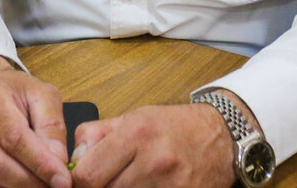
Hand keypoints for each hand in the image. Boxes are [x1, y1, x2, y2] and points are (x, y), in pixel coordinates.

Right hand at [0, 54, 71, 187]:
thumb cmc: (16, 90)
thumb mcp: (43, 95)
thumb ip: (52, 126)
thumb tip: (57, 162)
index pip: (14, 138)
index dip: (40, 163)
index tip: (62, 179)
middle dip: (29, 180)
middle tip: (54, 186)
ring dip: (19, 186)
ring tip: (43, 184)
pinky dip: (7, 187)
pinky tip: (26, 183)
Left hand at [68, 104, 234, 187]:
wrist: (222, 137)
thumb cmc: (175, 126)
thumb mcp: (134, 117)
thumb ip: (97, 135)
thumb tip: (73, 160)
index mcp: (136, 134)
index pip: (87, 175)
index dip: (79, 181)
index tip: (83, 179)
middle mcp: (154, 161)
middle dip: (102, 186)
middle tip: (110, 178)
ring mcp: (170, 186)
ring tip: (131, 181)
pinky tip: (146, 186)